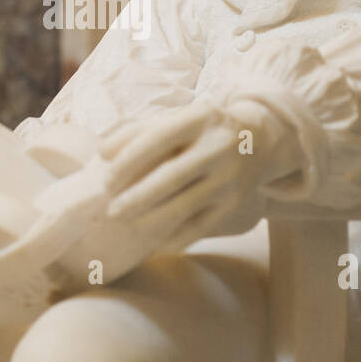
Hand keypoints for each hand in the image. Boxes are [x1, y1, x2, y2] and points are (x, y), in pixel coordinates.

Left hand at [99, 99, 299, 254]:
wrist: (258, 140)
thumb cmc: (199, 129)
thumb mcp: (176, 119)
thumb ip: (137, 131)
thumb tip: (102, 153)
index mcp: (200, 118)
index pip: (159, 137)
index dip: (130, 159)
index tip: (106, 179)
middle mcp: (219, 146)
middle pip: (172, 176)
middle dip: (137, 196)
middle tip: (110, 210)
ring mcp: (230, 177)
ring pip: (186, 204)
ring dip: (151, 218)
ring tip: (125, 224)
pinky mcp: (236, 203)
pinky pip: (202, 226)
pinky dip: (176, 238)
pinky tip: (155, 243)